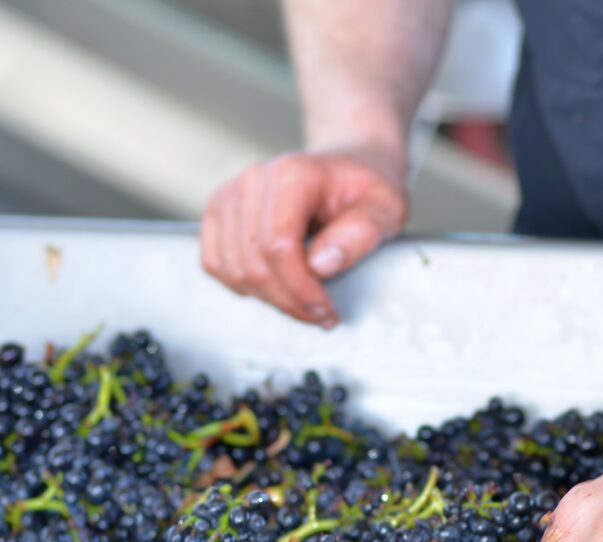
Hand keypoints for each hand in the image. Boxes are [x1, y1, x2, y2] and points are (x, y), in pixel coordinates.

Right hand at [200, 148, 407, 326]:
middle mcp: (252, 181)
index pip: (278, 246)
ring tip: (304, 302)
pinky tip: (278, 288)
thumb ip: (360, 235)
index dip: (300, 289)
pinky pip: (215, 263)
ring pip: (232, 268)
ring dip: (268, 298)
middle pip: (253, 262)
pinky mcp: (219, 213)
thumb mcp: (385, 209)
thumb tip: (320, 266)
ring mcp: (230, 195)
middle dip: (289, 300)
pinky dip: (244, 286)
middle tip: (321, 315)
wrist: (348, 164)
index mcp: (292, 175)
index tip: (327, 312)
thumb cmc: (367, 188)